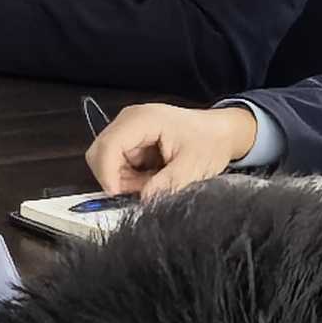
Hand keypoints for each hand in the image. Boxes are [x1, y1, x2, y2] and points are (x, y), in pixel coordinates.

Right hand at [85, 101, 257, 197]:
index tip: (120, 198)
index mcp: (141, 120)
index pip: (107, 147)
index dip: (108, 175)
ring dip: (125, 180)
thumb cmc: (210, 143)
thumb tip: (143, 202)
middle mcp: (128, 120)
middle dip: (116, 179)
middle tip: (143, 192)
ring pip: (107, 162)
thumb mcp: (193, 168)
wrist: (221, 133)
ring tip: (155, 182)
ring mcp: (128, 129)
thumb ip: (167, 185)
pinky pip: (118, 163)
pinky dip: (130, 177)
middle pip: (100, 154)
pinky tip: (152, 177)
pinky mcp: (131, 139)